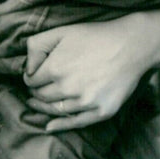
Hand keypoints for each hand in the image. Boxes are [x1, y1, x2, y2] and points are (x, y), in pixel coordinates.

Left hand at [22, 18, 150, 130]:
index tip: (33, 76)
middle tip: (36, 90)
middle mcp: (68, 88)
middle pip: (41, 97)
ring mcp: (86, 102)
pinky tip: (49, 127)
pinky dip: (60, 126)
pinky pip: (75, 123)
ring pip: (55, 110)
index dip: (30, 78)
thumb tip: (27, 68)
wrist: (132, 45)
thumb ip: (37, 46)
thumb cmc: (96, 36)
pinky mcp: (101, 111)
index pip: (31, 81)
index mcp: (55, 68)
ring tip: (39, 104)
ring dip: (44, 108)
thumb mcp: (62, 31)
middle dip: (36, 93)